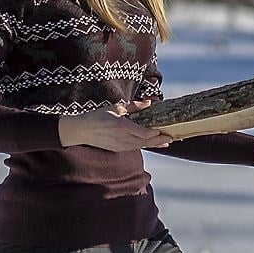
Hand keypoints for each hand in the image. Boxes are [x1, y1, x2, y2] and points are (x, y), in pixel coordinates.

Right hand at [58, 100, 172, 150]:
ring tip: (164, 142)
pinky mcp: (117, 149)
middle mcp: (122, 138)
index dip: (155, 134)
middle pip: (145, 142)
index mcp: (122, 126)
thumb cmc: (98, 116)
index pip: (144, 133)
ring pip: (141, 146)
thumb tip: (149, 102)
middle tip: (171, 139)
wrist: (82, 130)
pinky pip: (134, 147)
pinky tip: (150, 143)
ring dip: (153, 144)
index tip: (164, 130)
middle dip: (159, 141)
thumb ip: (134, 106)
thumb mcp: (116, 107)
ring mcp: (120, 145)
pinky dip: (144, 145)